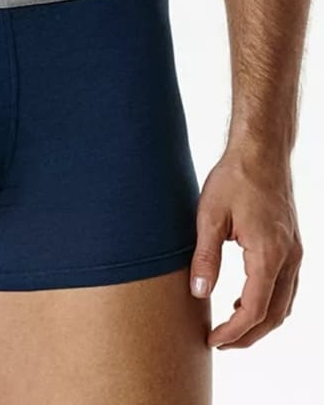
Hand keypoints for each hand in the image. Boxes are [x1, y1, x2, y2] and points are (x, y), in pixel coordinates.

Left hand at [189, 146, 301, 348]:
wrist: (261, 152)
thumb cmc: (234, 178)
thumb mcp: (209, 216)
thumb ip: (205, 257)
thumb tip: (198, 293)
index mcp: (268, 255)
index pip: (253, 311)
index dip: (232, 332)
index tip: (212, 340)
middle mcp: (288, 259)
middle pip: (274, 315)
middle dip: (247, 336)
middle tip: (219, 343)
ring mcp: (295, 253)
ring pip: (284, 304)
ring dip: (260, 322)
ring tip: (230, 326)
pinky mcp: (292, 245)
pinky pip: (287, 287)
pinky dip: (269, 303)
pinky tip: (245, 299)